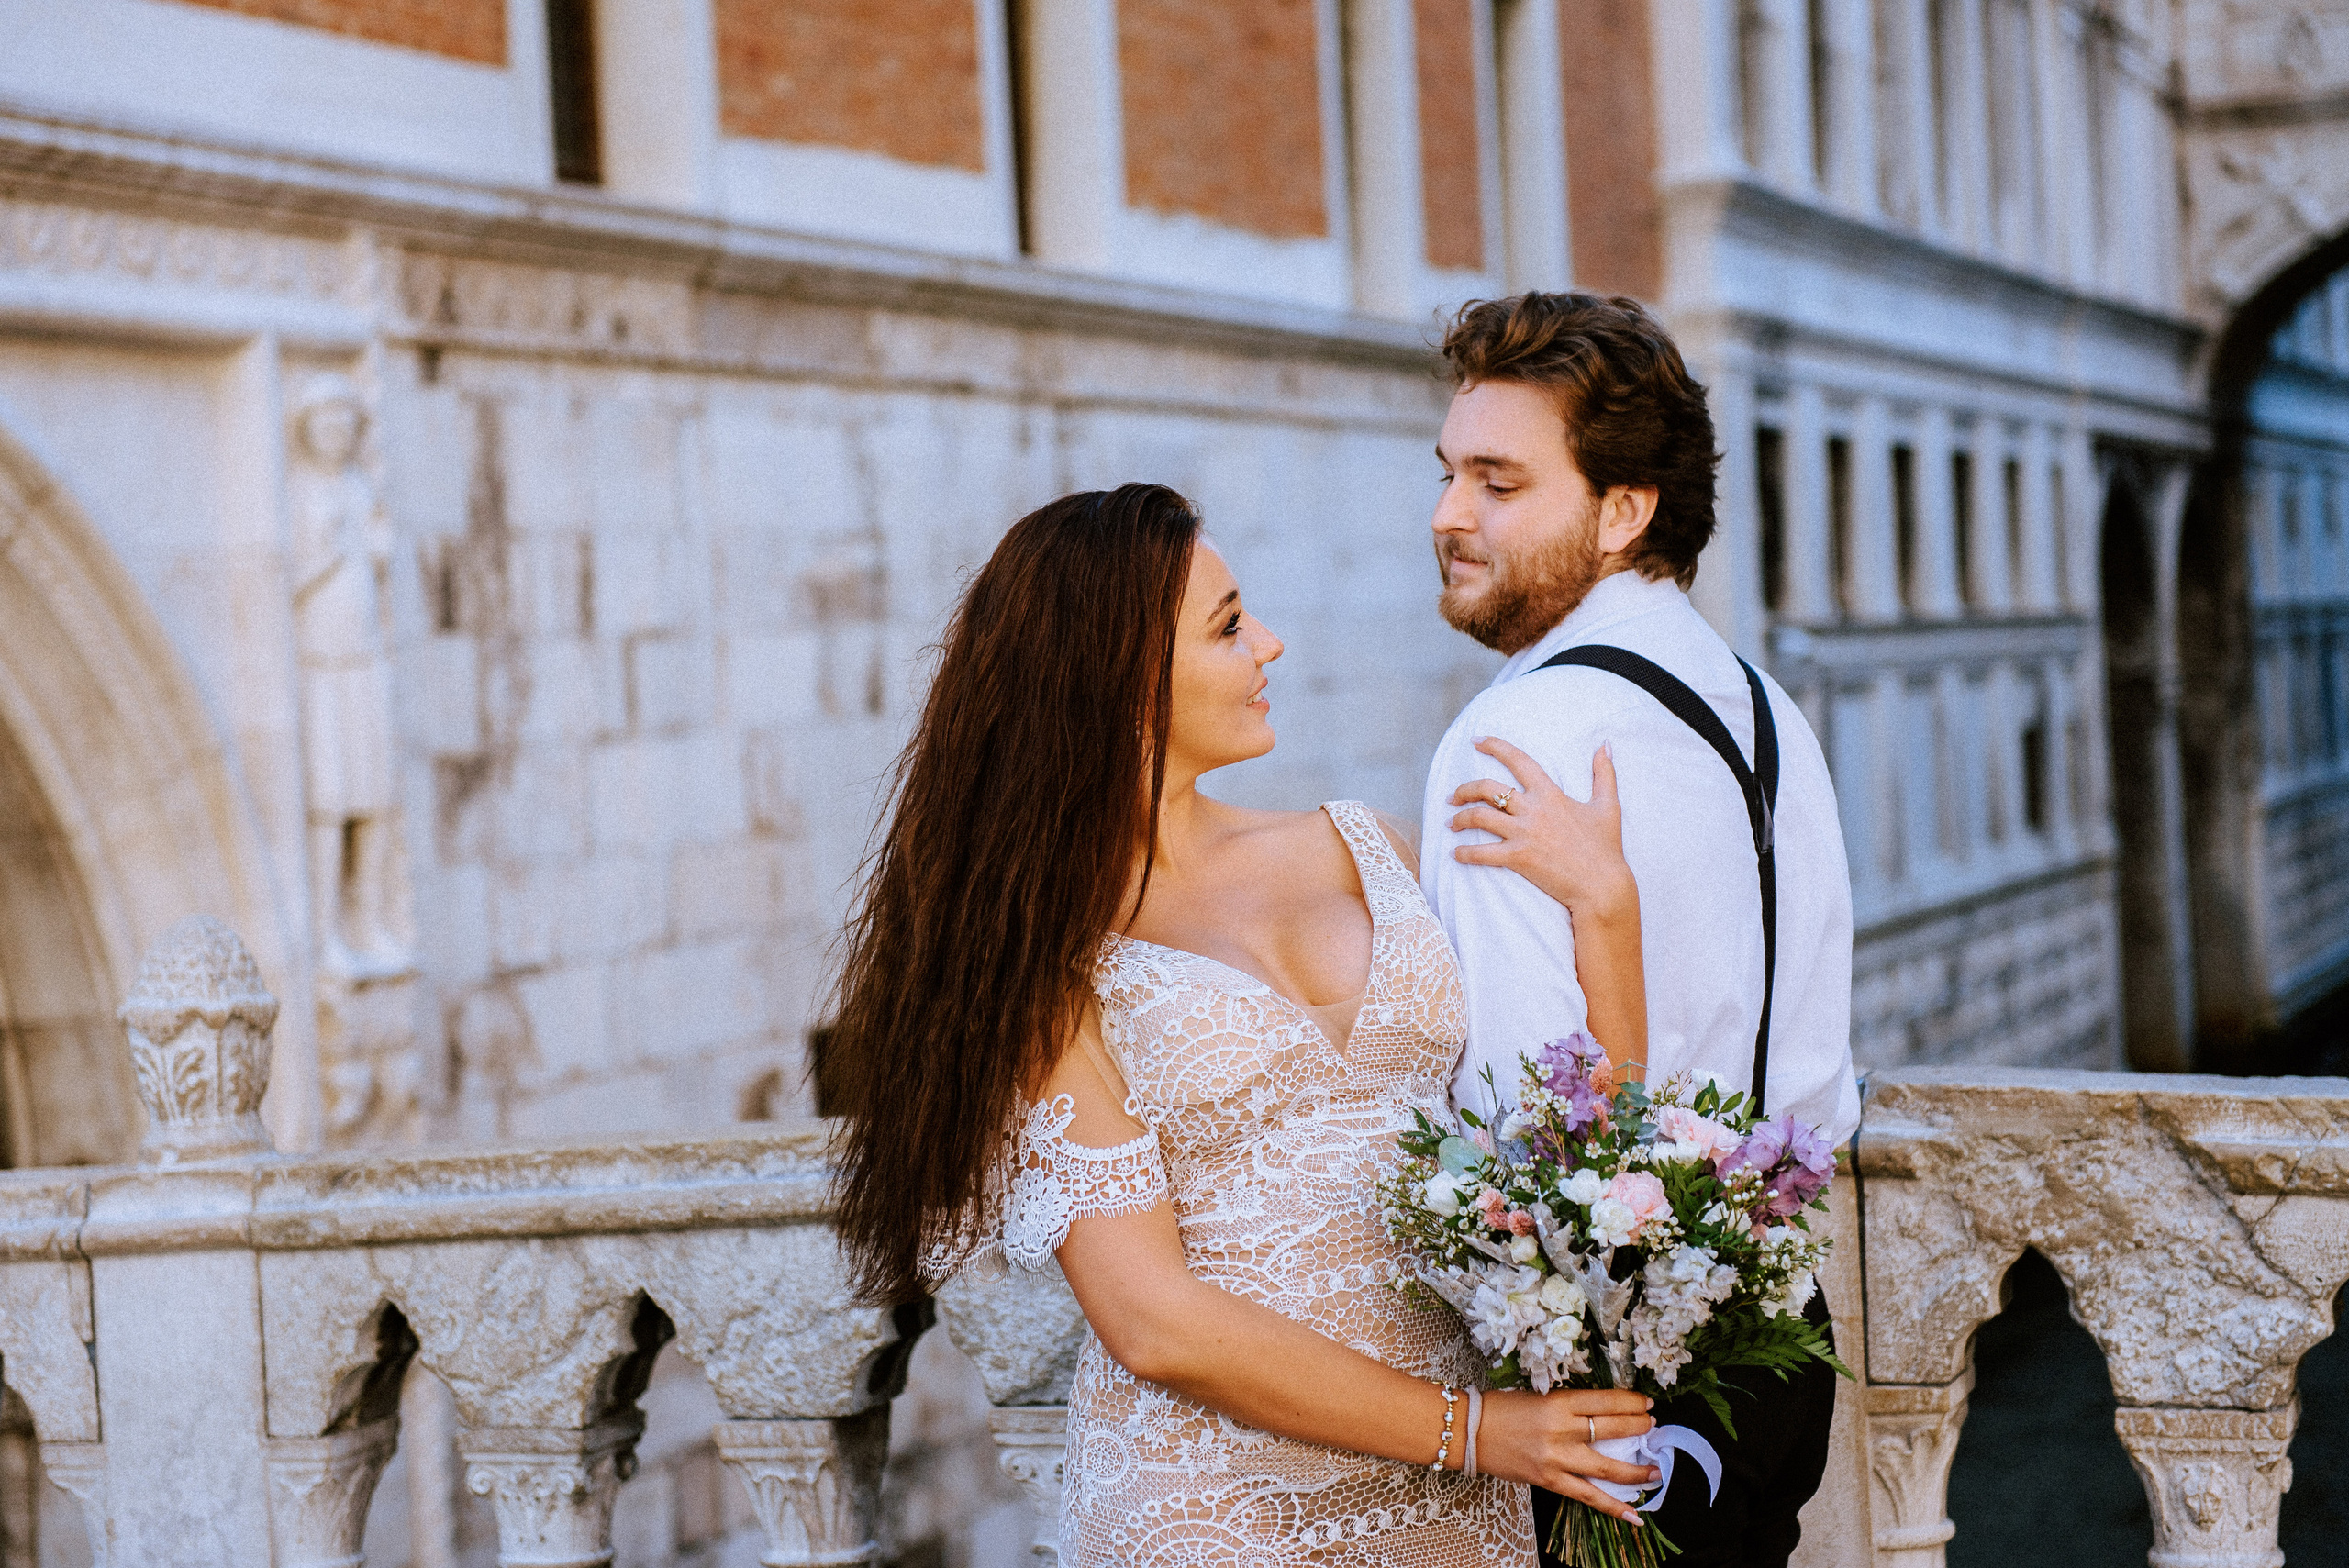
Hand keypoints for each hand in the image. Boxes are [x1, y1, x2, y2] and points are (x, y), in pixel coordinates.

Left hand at [1450, 737, 1635, 918]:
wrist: (1602, 885)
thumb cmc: (1605, 847)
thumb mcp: (1609, 805)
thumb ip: (1604, 773)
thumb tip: (1605, 744)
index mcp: (1550, 793)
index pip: (1518, 760)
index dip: (1495, 746)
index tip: (1476, 740)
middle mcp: (1533, 810)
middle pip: (1487, 788)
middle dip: (1464, 790)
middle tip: (1453, 797)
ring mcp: (1523, 834)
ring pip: (1479, 818)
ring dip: (1459, 819)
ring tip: (1451, 824)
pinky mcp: (1518, 858)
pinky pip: (1482, 853)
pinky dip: (1464, 853)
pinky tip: (1456, 854)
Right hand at [1475, 1386, 1657, 1522]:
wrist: (1468, 1431)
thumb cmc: (1500, 1408)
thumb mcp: (1538, 1396)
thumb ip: (1567, 1406)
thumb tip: (1600, 1415)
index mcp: (1558, 1402)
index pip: (1605, 1401)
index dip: (1631, 1403)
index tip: (1646, 1403)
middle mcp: (1561, 1429)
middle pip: (1611, 1429)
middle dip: (1638, 1428)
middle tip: (1654, 1427)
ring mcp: (1556, 1458)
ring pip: (1606, 1467)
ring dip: (1635, 1471)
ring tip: (1655, 1471)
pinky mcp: (1548, 1480)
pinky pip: (1587, 1496)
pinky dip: (1612, 1507)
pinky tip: (1634, 1515)